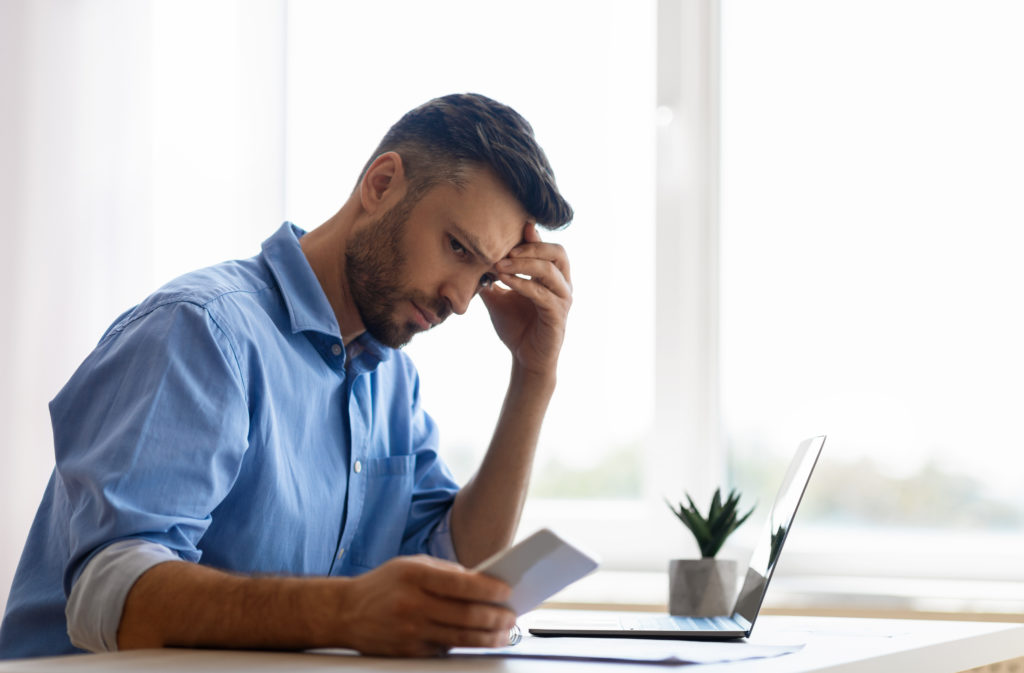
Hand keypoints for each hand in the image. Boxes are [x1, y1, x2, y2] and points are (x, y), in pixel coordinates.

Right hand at [333, 555, 515, 656]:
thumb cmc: (383, 585)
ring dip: (488, 637)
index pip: (462, 583)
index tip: (507, 591)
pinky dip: (464, 645)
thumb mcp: (411, 564)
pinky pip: (445, 650)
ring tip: (504, 633)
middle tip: (512, 616)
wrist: (345, 612)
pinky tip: (477, 640)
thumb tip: (482, 581)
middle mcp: (413, 604)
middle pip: (466, 615)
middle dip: (496, 617)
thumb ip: (445, 571)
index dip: (490, 589)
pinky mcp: (409, 652)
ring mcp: (411, 631)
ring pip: (460, 638)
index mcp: (415, 575)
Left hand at [480, 223, 571, 377]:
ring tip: (499, 264)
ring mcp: (562, 300)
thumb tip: (472, 259)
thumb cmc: (516, 326)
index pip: (548, 248)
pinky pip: (542, 294)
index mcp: (552, 276)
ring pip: (550, 271)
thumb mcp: (499, 297)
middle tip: (505, 248)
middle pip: (558, 252)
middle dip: (531, 246)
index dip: (533, 235)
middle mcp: (562, 285)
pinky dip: (523, 284)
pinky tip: (504, 280)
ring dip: (524, 263)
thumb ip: (492, 278)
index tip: (514, 226)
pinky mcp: (558, 316)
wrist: (524, 358)